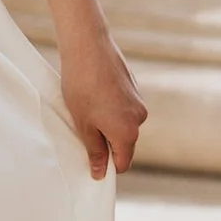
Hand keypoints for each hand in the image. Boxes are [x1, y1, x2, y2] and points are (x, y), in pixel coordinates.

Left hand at [58, 26, 146, 179]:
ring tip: (87, 108)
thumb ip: (95, 151)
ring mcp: (139, 101)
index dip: (106, 164)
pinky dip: (112, 107)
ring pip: (124, 124)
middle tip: (83, 128)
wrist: (87, 46)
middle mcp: (139, 118)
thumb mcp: (83, 124)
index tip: (89, 156)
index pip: (122, 162)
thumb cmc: (81, 86)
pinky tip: (94, 94)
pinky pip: (124, 107)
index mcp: (128, 132)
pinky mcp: (134, 87)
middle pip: (125, 143)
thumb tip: (100, 173)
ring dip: (108, 123)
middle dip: (106, 141)